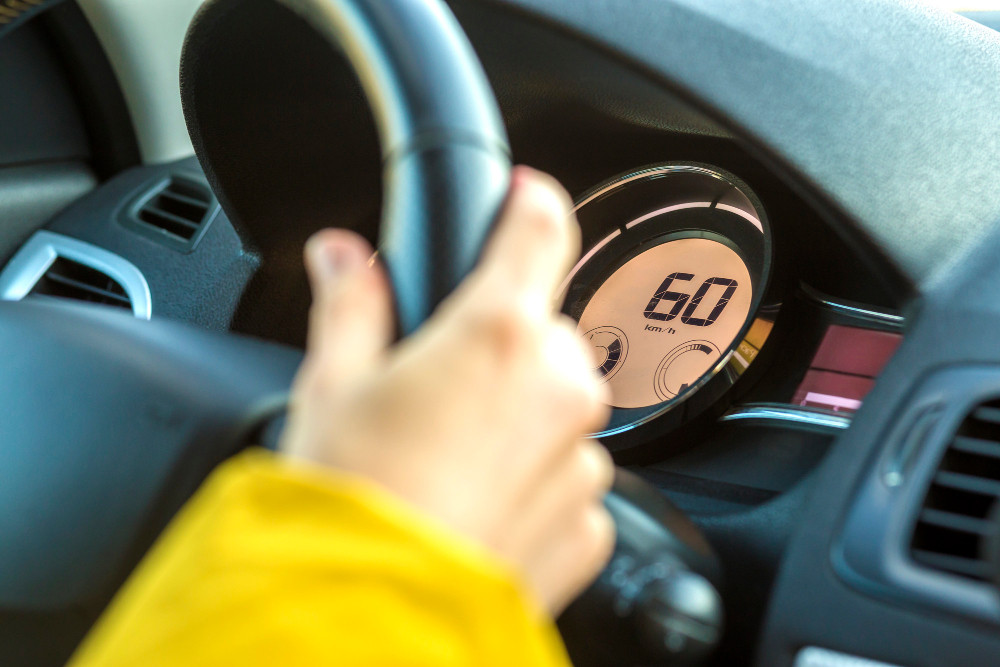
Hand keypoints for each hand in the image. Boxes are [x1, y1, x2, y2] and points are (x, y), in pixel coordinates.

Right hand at [279, 166, 614, 613]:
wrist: (370, 614)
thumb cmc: (351, 498)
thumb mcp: (334, 383)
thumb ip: (352, 303)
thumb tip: (344, 255)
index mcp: (500, 332)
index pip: (541, 229)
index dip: (530, 204)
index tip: (525, 198)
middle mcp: (561, 386)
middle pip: (544, 332)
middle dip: (500, 346)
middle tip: (436, 386)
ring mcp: (583, 458)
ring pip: (558, 407)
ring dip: (518, 416)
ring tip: (449, 458)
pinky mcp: (590, 520)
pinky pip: (568, 475)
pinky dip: (533, 479)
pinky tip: (476, 503)